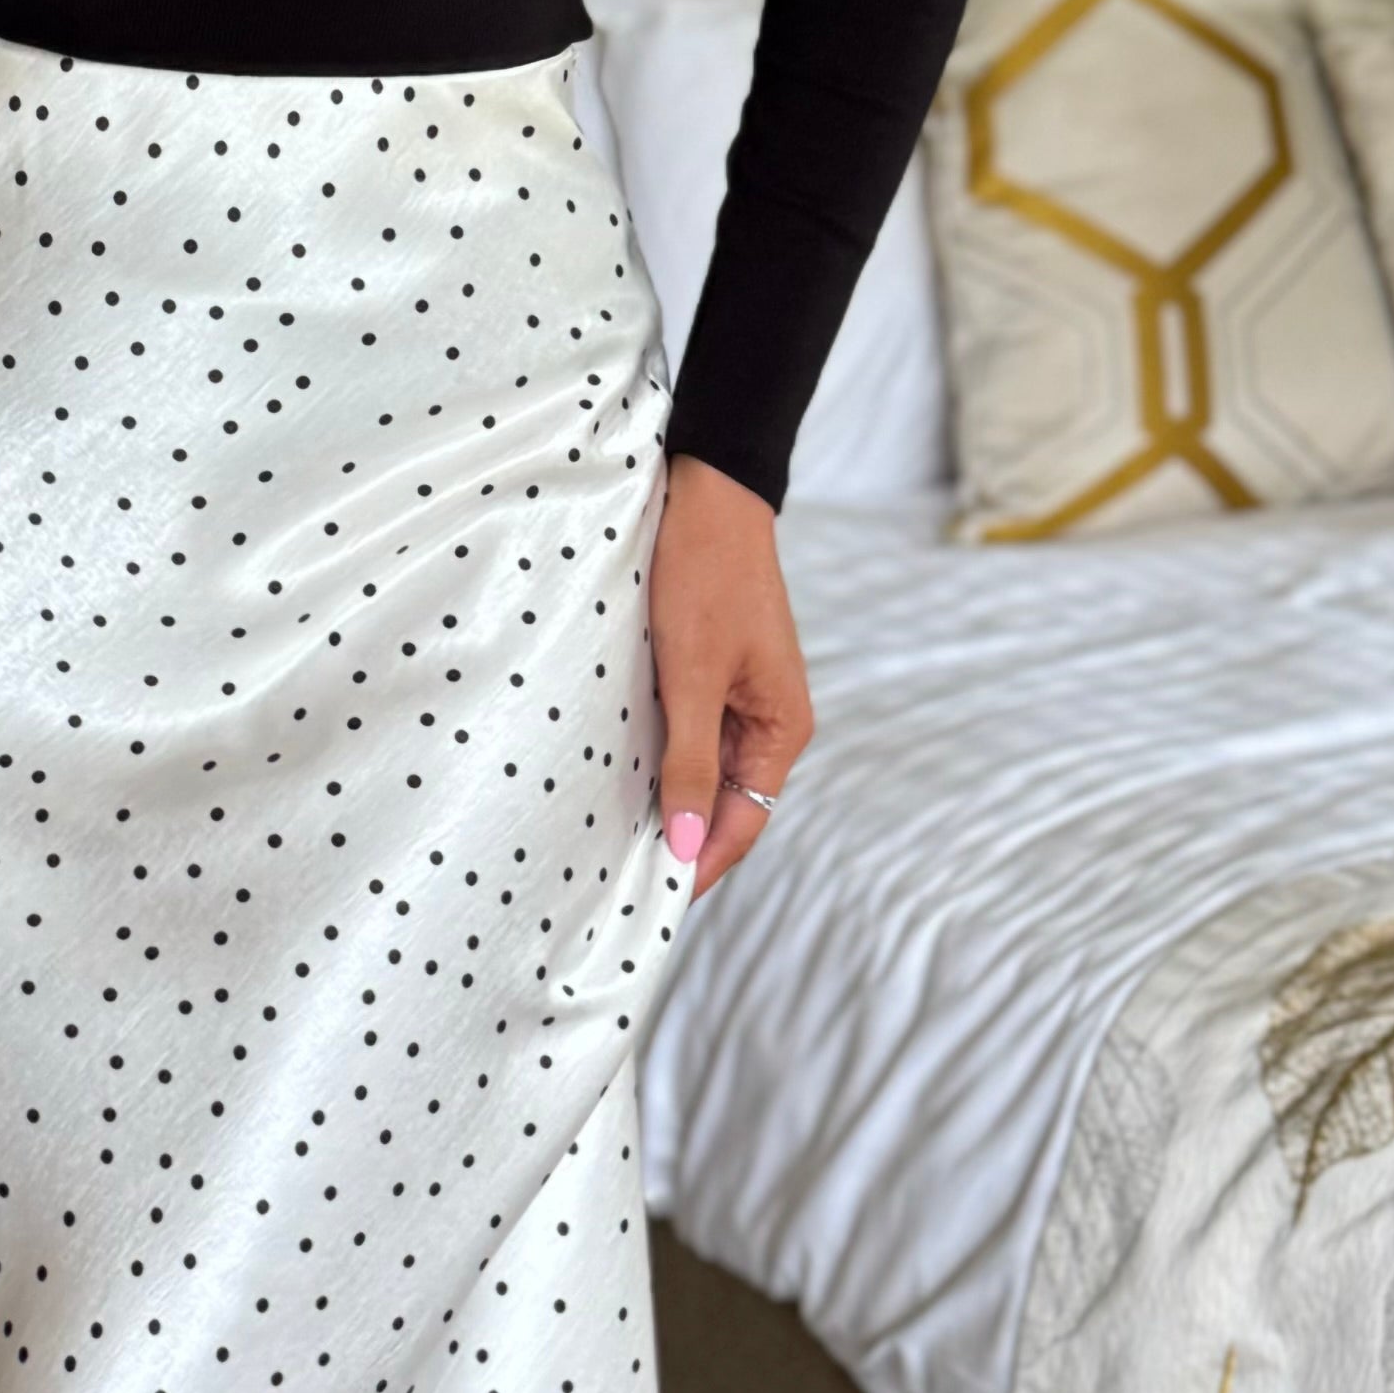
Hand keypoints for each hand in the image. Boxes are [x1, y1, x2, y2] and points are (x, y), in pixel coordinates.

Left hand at [649, 451, 810, 901]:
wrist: (708, 494)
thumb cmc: (705, 576)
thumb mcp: (691, 675)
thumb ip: (687, 761)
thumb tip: (682, 842)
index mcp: (782, 728)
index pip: (741, 822)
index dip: (698, 863)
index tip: (651, 899)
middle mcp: (769, 722)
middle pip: (723, 804)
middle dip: (678, 840)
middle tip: (618, 881)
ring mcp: (741, 700)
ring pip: (703, 773)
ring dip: (666, 802)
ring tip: (611, 842)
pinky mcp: (713, 677)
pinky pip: (689, 737)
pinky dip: (660, 762)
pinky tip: (619, 778)